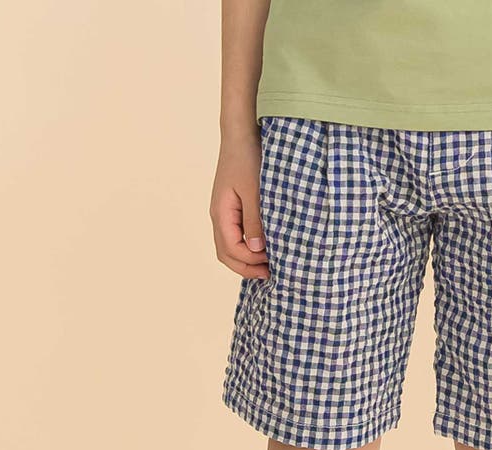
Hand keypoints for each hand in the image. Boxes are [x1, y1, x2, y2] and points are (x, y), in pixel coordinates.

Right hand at [210, 133, 268, 277]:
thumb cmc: (247, 159)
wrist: (241, 135)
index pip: (231, 249)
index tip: (272, 264)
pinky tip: (264, 248)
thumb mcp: (254, 191)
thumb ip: (254, 221)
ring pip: (230, 247)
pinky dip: (248, 248)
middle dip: (246, 267)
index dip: (250, 262)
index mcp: (221, 213)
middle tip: (270, 274)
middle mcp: (219, 216)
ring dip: (247, 260)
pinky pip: (236, 236)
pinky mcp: (233, 209)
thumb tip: (256, 249)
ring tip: (268, 265)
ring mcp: (225, 213)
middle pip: (227, 254)